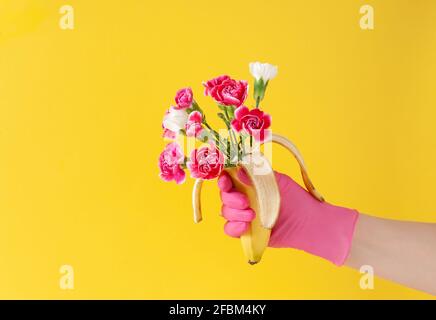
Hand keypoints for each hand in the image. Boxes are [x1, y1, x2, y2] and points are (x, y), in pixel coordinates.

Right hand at [217, 169, 358, 265]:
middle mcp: (245, 198)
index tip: (226, 182)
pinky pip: (230, 230)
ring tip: (253, 215)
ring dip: (234, 213)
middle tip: (245, 202)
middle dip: (231, 199)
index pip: (229, 179)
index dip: (224, 180)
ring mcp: (244, 215)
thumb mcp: (278, 181)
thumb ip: (258, 174)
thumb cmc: (296, 199)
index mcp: (250, 184)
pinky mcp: (247, 232)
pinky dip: (233, 227)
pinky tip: (245, 226)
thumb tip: (239, 170)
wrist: (308, 223)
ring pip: (226, 213)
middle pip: (225, 196)